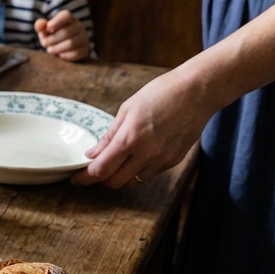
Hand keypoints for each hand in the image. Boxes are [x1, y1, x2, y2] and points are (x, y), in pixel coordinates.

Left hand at [34, 10, 89, 60]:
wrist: (65, 48)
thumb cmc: (53, 36)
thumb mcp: (45, 30)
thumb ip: (40, 26)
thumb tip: (40, 25)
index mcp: (69, 19)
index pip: (66, 16)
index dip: (56, 21)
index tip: (48, 28)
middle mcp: (79, 27)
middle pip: (66, 32)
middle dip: (52, 39)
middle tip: (44, 43)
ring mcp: (83, 39)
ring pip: (70, 43)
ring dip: (56, 48)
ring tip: (49, 49)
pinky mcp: (84, 50)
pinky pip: (74, 54)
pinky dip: (64, 55)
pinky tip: (60, 54)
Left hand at [72, 69, 210, 187]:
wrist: (198, 91)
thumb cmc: (161, 93)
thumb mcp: (127, 109)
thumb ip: (109, 136)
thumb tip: (93, 154)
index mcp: (130, 138)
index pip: (101, 169)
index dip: (85, 178)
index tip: (76, 178)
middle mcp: (146, 153)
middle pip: (115, 182)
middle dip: (100, 180)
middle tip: (91, 172)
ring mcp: (162, 159)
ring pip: (132, 181)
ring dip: (119, 177)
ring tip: (112, 164)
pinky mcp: (174, 160)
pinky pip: (149, 174)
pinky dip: (137, 171)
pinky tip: (134, 158)